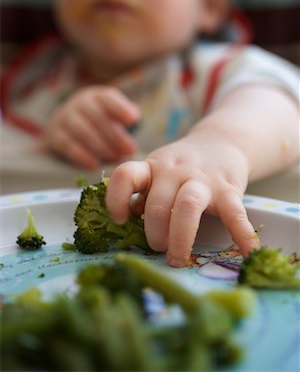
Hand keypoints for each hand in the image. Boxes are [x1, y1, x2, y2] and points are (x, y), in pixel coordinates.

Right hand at [43, 86, 139, 168]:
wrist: (67, 131)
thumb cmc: (98, 125)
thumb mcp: (111, 116)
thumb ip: (124, 116)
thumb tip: (134, 118)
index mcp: (96, 96)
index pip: (108, 98)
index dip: (121, 108)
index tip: (133, 120)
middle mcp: (79, 103)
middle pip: (97, 116)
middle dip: (115, 134)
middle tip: (130, 150)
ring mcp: (64, 117)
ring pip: (82, 130)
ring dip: (101, 146)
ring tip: (115, 158)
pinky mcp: (54, 135)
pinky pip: (67, 144)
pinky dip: (81, 155)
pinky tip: (95, 164)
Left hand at [106, 132, 259, 266]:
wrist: (221, 142)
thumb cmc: (182, 167)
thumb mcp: (158, 171)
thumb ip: (145, 194)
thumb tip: (128, 225)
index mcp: (152, 167)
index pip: (126, 175)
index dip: (116, 199)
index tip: (119, 220)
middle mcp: (174, 171)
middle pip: (158, 202)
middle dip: (154, 232)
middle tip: (156, 248)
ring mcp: (202, 179)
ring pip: (187, 206)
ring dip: (179, 236)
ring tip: (176, 258)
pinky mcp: (229, 189)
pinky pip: (235, 213)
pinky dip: (242, 234)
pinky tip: (248, 252)